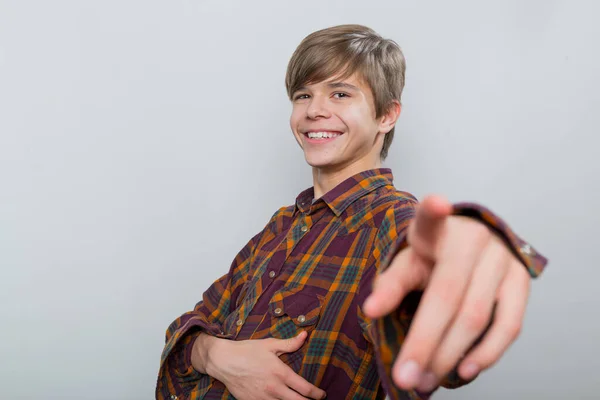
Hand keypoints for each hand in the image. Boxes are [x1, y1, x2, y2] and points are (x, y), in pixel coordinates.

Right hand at [197, 331, 326, 399]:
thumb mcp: (270, 344)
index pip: (305, 389)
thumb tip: (305, 336)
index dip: (317, 394)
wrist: (223, 361)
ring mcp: (263, 398)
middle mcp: (274, 388)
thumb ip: (290, 343)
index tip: (321, 394)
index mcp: (280, 373)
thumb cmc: (247, 351)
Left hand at [363, 195, 530, 392]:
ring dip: (449, 355)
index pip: (431, 218)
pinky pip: (509, 325)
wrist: (475, 244)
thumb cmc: (433, 256)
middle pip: (448, 297)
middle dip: (424, 342)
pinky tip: (463, 370)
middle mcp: (474, 239)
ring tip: (425, 381)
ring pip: (476, 316)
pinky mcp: (522, 281)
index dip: (434, 211)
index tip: (437, 203)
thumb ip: (390, 284)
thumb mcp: (408, 262)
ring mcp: (502, 259)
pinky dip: (486, 353)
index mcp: (437, 229)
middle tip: (406, 377)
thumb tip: (370, 311)